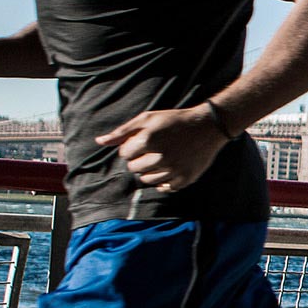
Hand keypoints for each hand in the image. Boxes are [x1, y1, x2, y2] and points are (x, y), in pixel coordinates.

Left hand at [95, 105, 229, 191]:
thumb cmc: (175, 120)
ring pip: (147, 180)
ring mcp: (174, 170)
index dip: (131, 147)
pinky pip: (164, 188)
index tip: (144, 140)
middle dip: (139, 159)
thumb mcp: (148, 119)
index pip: (124, 154)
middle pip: (134, 168)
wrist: (208, 126)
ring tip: (161, 158)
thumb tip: (99, 142)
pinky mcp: (185, 179)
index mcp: (148, 140)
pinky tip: (170, 168)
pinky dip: (164, 181)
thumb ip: (122, 131)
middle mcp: (160, 157)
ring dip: (150, 171)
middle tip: (153, 149)